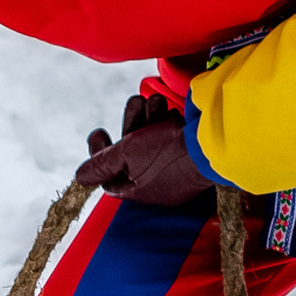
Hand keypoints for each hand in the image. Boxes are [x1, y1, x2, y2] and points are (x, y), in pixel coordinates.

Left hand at [80, 89, 214, 209]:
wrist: (216, 141)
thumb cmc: (168, 151)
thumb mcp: (127, 155)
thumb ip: (102, 164)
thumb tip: (79, 178)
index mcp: (141, 192)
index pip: (110, 178)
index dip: (100, 154)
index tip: (98, 132)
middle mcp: (160, 185)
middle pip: (133, 154)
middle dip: (131, 125)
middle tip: (135, 104)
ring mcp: (178, 170)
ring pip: (153, 141)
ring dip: (149, 118)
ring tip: (154, 102)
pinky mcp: (193, 154)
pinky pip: (172, 137)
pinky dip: (167, 121)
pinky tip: (169, 109)